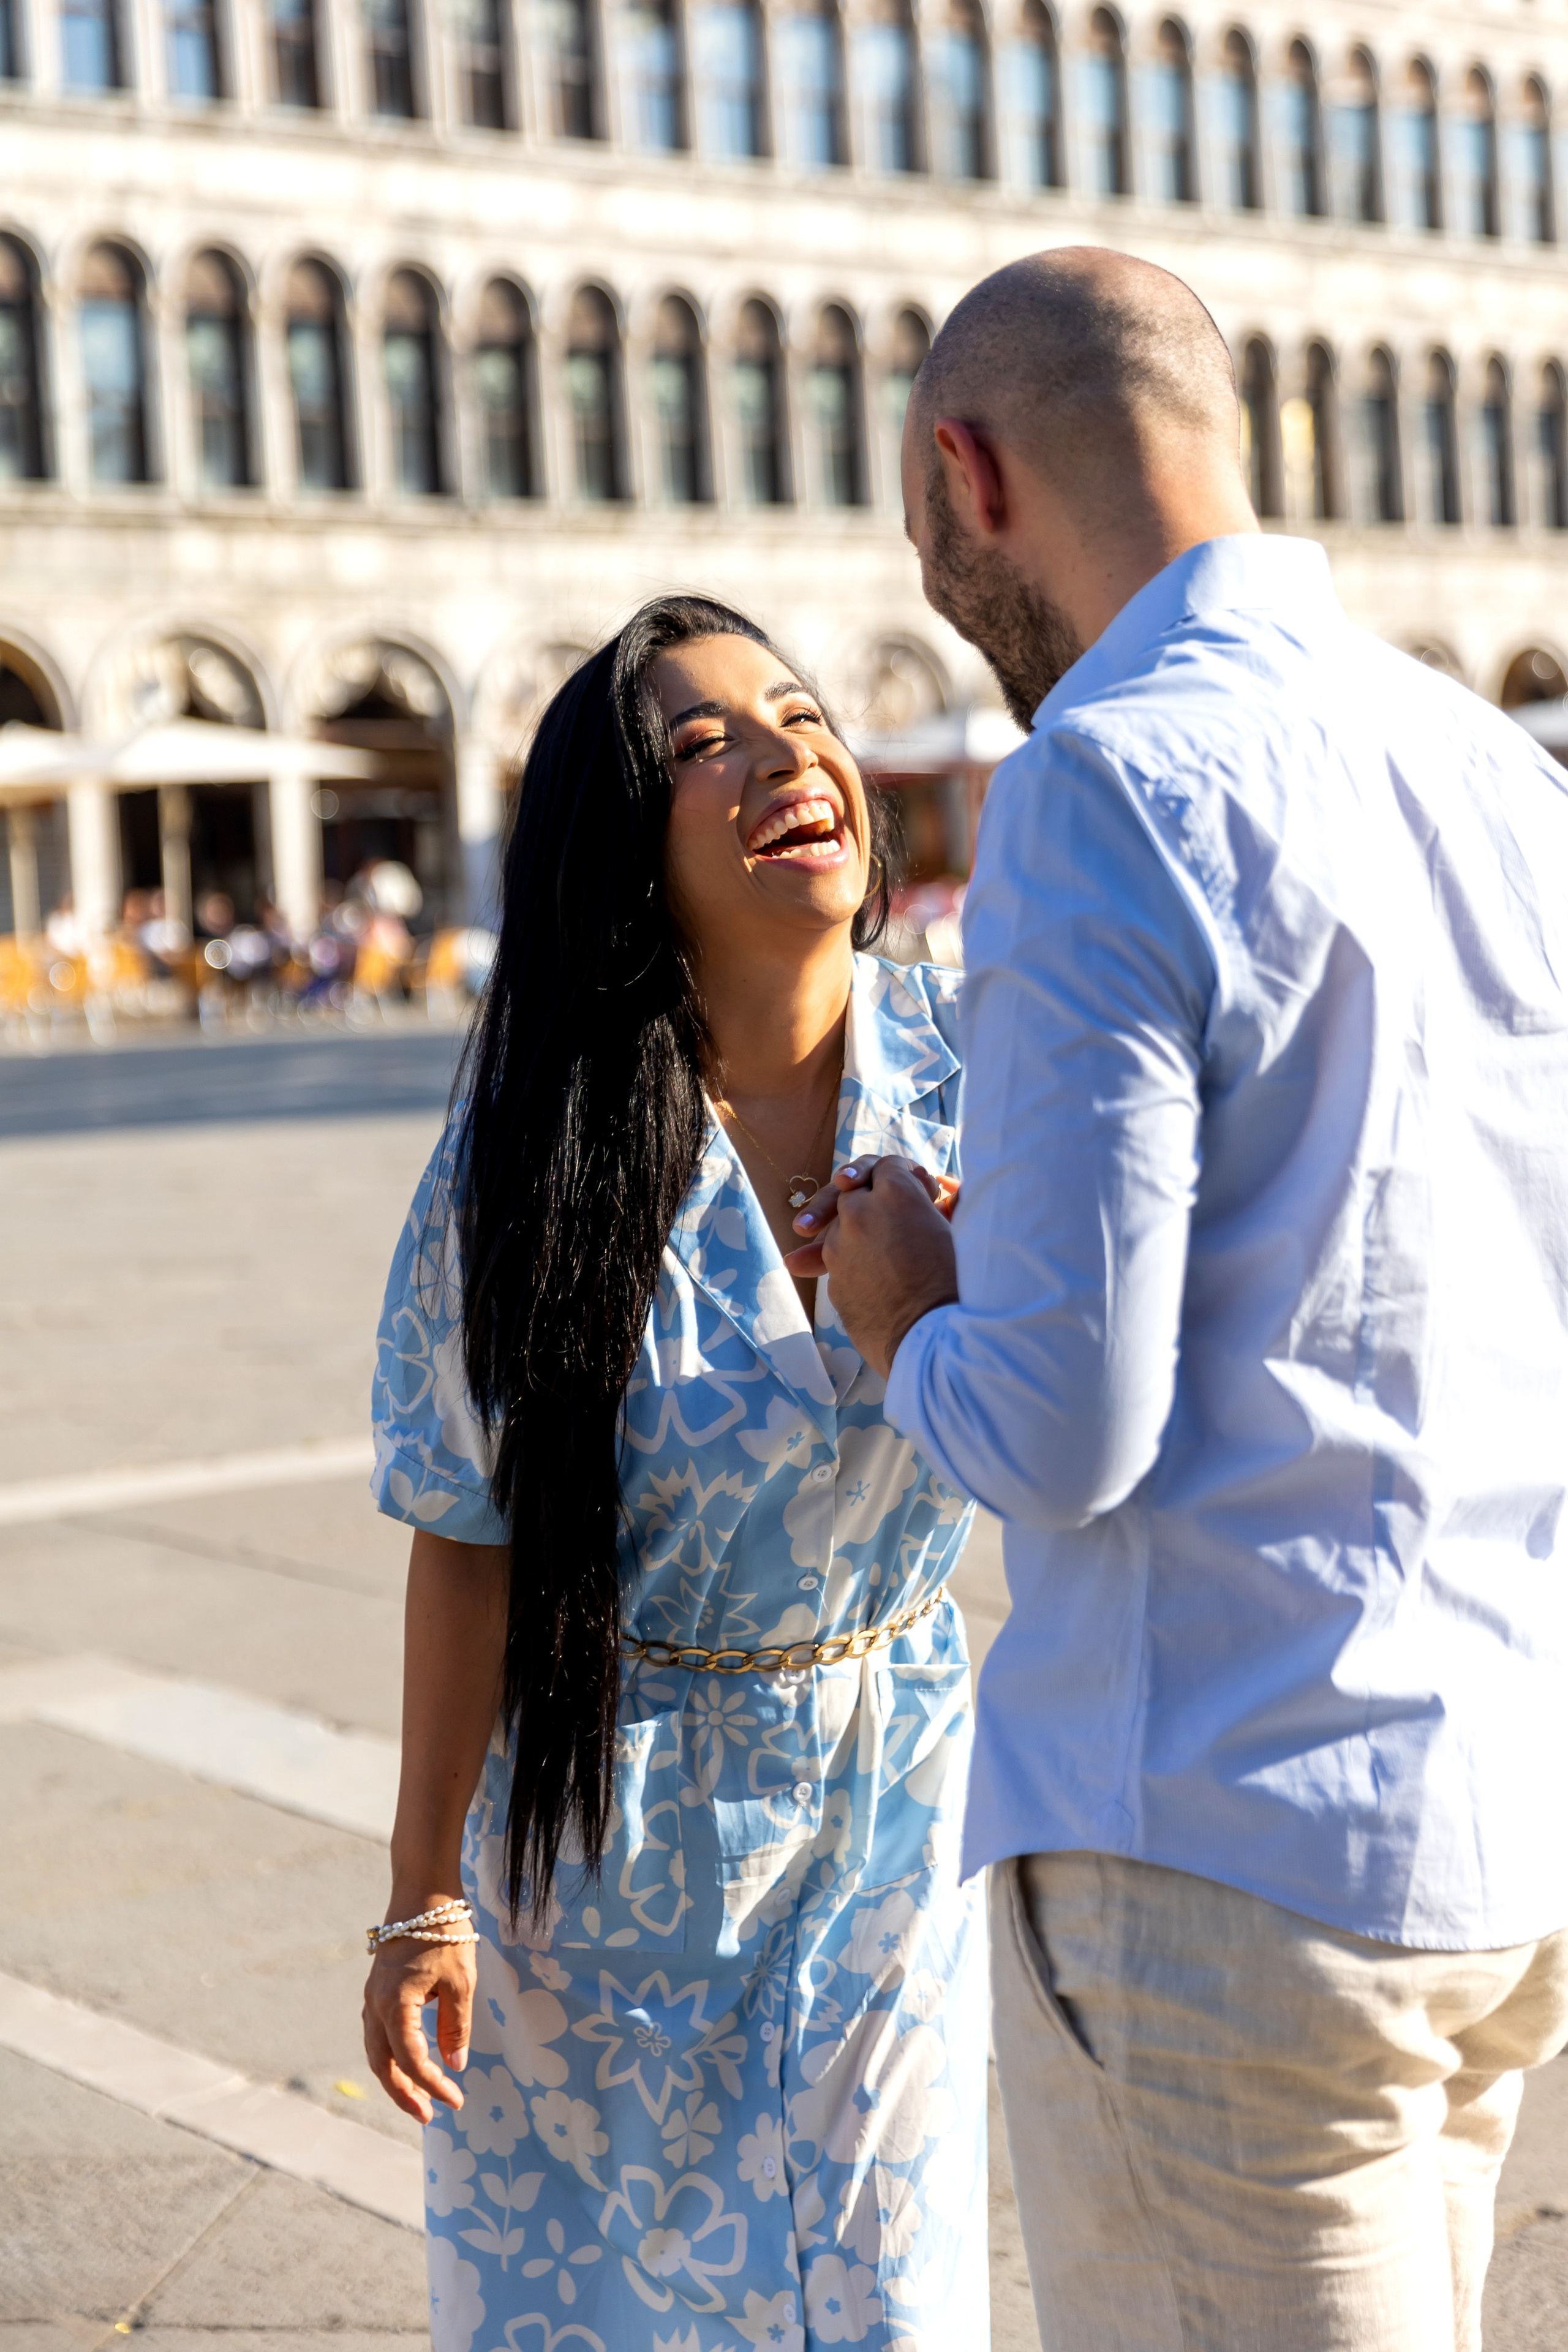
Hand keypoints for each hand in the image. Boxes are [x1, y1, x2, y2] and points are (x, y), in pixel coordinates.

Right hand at [362, 1895, 474, 2123]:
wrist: (423, 1891)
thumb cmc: (445, 1933)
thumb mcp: (461, 1982)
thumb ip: (455, 2026)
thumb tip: (455, 2064)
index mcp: (394, 2005)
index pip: (411, 2059)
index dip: (433, 2084)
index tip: (455, 2100)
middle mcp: (375, 2005)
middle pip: (383, 2063)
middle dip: (404, 2093)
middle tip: (427, 2116)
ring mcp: (372, 1997)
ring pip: (376, 2050)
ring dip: (395, 2076)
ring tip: (419, 2097)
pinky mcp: (377, 1989)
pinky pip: (378, 2032)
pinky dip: (391, 2054)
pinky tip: (409, 2061)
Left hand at [784, 1156, 958, 1378]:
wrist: (934, 1341)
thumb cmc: (957, 1283)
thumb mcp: (954, 1232)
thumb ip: (931, 1207)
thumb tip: (940, 1196)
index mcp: (896, 1193)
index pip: (887, 1166)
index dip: (902, 1174)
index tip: (914, 1188)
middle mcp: (859, 1212)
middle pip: (855, 1192)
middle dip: (869, 1198)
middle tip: (882, 1210)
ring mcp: (839, 1246)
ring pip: (841, 1227)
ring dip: (855, 1232)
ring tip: (877, 1248)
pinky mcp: (833, 1278)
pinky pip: (839, 1261)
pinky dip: (851, 1262)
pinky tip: (870, 1275)